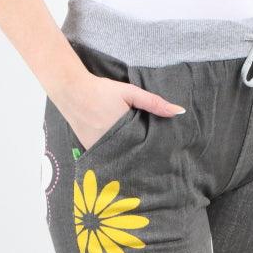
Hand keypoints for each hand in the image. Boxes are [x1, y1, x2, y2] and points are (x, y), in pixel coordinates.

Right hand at [62, 73, 184, 152]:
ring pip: (119, 158)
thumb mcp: (130, 92)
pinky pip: (105, 157)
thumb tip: (179, 112)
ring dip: (127, 158)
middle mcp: (111, 145)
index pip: (145, 148)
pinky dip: (113, 156)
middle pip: (132, 155)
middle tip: (154, 162)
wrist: (72, 91)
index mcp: (125, 133)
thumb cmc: (102, 90)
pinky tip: (120, 155)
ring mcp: (99, 149)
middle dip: (142, 157)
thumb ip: (154, 103)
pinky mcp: (89, 149)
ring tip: (138, 160)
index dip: (154, 151)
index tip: (164, 155)